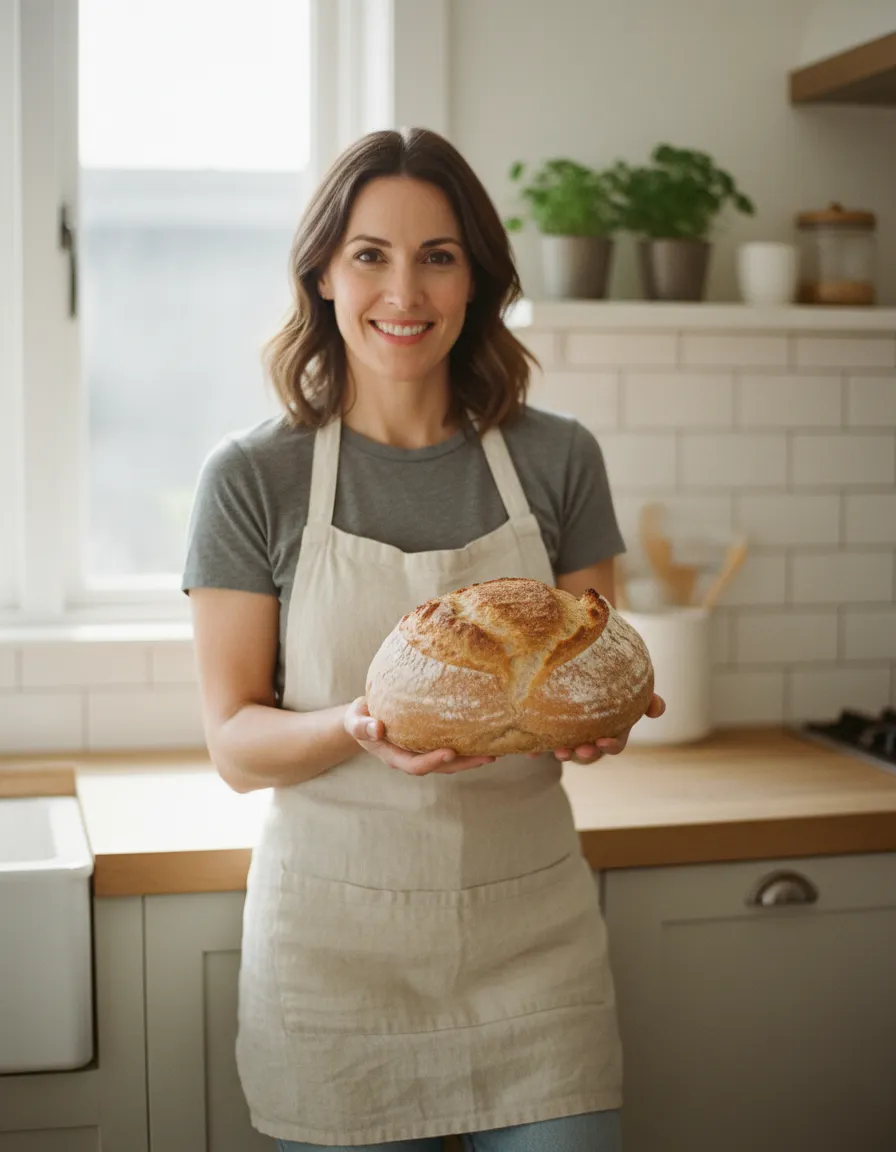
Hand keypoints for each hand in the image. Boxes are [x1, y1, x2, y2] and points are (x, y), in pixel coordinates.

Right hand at [343, 697, 497, 776]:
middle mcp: (412, 757)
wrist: (364, 719)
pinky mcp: (430, 743)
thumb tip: (377, 728)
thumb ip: (362, 726)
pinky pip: (452, 746)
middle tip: (489, 757)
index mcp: (395, 756)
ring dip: (472, 758)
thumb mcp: (354, 721)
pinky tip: (486, 737)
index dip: (433, 761)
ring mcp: (423, 752)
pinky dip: (468, 745)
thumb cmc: (359, 719)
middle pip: (441, 767)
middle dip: (465, 763)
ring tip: (495, 751)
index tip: (449, 753)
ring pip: (451, 761)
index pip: (416, 764)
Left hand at [529, 693, 665, 764]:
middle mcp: (591, 736)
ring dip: (564, 753)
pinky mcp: (549, 736)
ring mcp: (570, 738)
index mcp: (610, 726)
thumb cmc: (604, 681)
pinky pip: (541, 746)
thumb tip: (660, 709)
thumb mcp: (626, 683)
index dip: (611, 744)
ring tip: (558, 751)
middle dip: (588, 752)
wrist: (574, 676)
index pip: (615, 742)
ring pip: (568, 751)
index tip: (604, 741)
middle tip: (584, 747)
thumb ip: (644, 695)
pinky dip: (536, 749)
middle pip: (591, 752)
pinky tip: (530, 751)